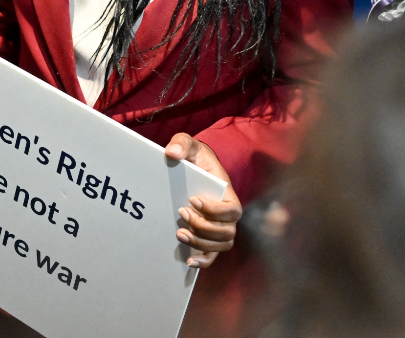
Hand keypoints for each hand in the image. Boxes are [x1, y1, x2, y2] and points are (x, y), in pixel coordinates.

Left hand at [165, 133, 241, 268]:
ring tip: (179, 233)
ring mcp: (219, 226)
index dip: (215, 210)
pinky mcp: (208, 237)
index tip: (193, 200)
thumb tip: (172, 153)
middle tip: (181, 213)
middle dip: (204, 227)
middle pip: (227, 231)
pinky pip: (213, 255)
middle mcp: (227, 213)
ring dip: (201, 243)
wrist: (192, 169)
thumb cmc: (194, 157)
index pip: (232, 209)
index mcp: (227, 193)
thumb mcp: (188, 144)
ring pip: (221, 244)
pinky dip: (204, 261)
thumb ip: (182, 143)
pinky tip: (188, 261)